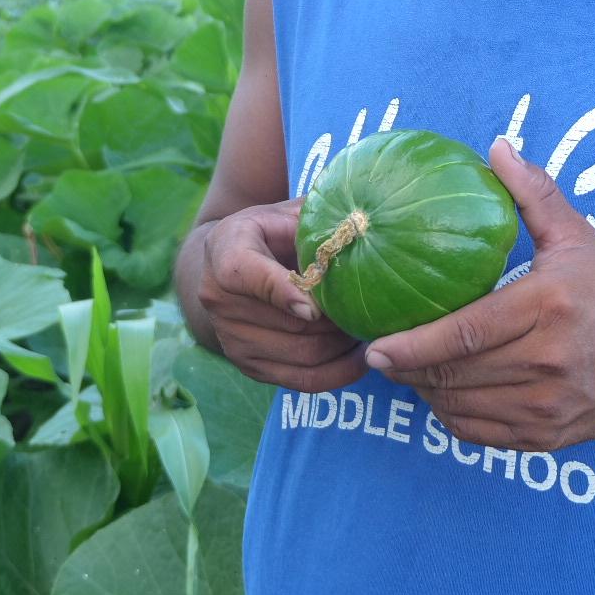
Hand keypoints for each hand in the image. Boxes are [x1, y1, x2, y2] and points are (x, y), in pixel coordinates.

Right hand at [193, 198, 365, 391]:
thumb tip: (359, 223)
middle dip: (338, 322)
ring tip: (370, 330)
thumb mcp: (284, 214)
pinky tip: (360, 357)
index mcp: (226, 253)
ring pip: (302, 354)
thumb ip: (313, 219)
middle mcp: (219, 301)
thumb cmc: (268, 232)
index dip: (284, 292)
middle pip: (289, 325)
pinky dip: (337, 373)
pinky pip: (300, 380)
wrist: (227, 267)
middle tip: (375, 314)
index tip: (315, 308)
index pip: (250, 276)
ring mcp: (231, 339)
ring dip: (343, 347)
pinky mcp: (248, 366)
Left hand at [364, 136, 594, 451]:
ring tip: (407, 370)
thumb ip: (534, 192)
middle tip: (379, 353)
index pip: (465, 333)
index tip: (376, 344)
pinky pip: (479, 433)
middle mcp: (548, 362)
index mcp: (547, 307)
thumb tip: (496, 147)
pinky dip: (451, 416)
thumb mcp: (576, 236)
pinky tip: (443, 393)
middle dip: (407, 369)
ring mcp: (548, 406)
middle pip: (455, 374)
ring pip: (461, 408)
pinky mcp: (548, 437)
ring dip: (425, 393)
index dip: (413, 345)